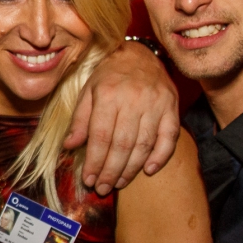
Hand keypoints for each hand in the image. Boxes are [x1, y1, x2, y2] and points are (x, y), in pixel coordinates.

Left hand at [66, 42, 180, 194]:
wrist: (140, 54)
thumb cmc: (110, 74)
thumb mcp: (88, 90)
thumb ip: (79, 119)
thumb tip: (69, 146)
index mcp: (109, 95)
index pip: (100, 136)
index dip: (94, 161)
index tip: (88, 179)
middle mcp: (134, 100)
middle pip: (122, 144)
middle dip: (110, 171)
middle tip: (102, 188)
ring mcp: (156, 104)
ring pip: (144, 144)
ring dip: (131, 169)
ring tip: (119, 183)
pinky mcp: (172, 108)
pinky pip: (169, 137)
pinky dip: (160, 156)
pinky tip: (149, 170)